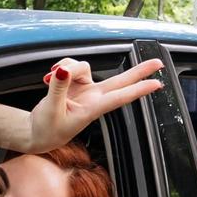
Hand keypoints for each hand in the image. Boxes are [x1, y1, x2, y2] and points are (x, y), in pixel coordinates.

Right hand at [26, 57, 165, 152]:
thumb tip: (62, 71)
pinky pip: (69, 67)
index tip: (156, 84)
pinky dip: (59, 68)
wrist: (37, 133)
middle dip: (139, 71)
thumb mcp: (50, 109)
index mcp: (91, 109)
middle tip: (158, 62)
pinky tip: (49, 78)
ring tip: (50, 78)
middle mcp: (92, 97)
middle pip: (120, 80)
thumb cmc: (47, 128)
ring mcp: (84, 90)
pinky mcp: (73, 84)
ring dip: (66, 67)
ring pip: (82, 66)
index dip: (138, 90)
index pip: (119, 97)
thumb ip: (58, 89)